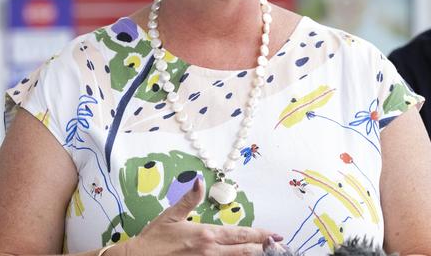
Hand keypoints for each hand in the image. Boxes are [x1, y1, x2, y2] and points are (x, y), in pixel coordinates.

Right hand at [118, 178, 281, 254]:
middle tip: (277, 245)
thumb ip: (190, 199)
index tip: (275, 235)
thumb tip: (200, 181)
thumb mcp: (171, 215)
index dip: (260, 235)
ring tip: (266, 253)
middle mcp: (209, 252)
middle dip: (262, 248)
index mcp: (206, 235)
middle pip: (244, 251)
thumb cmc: (153, 239)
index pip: (240, 234)